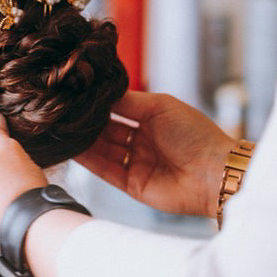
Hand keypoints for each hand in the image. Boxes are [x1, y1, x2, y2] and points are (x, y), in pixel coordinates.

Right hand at [77, 91, 234, 218]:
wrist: (214, 173)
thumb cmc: (196, 135)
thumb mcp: (160, 107)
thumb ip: (128, 101)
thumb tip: (100, 92)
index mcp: (151, 119)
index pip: (116, 110)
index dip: (98, 105)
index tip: (76, 95)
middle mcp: (142, 141)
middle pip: (106, 131)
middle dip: (87, 123)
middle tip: (63, 112)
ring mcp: (136, 163)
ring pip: (102, 150)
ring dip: (83, 141)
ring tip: (62, 128)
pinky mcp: (132, 185)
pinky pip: (105, 171)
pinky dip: (88, 161)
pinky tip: (72, 148)